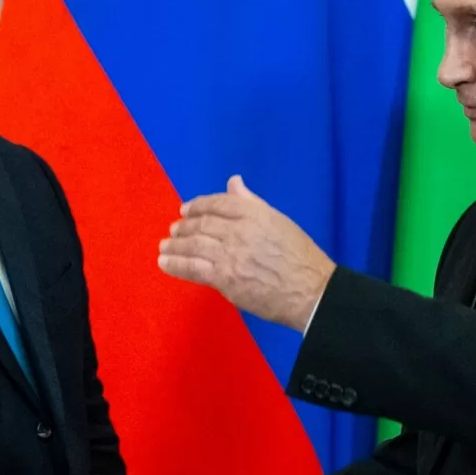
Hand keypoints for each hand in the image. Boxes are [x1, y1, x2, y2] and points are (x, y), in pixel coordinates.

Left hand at [158, 175, 335, 330]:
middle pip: (202, 224)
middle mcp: (239, 230)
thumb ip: (252, 203)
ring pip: (194, 245)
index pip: (218, 203)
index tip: (185, 209)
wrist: (310, 292)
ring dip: (175, 245)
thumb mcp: (279, 222)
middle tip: (173, 229)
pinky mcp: (225, 278)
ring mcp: (230, 255)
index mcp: (255, 213)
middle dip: (184, 226)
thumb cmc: (301, 258)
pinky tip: (165, 262)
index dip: (198, 205)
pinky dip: (176, 264)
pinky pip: (193, 268)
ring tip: (164, 245)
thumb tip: (234, 182)